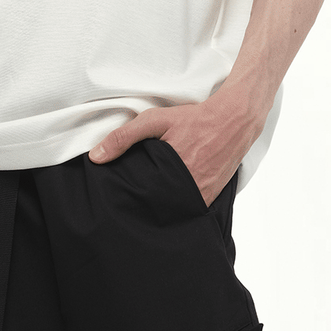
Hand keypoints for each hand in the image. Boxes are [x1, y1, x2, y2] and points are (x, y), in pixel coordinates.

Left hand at [88, 88, 267, 205]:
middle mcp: (188, 190)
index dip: (128, 199)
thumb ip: (123, 137)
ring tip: (148, 201)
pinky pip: (189, 209)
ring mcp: (201, 197)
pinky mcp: (211, 198)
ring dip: (161, 208)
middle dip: (143, 205)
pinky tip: (168, 199)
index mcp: (171, 174)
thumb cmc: (194, 119)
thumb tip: (96, 158)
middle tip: (130, 202)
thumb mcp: (155, 121)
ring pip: (173, 211)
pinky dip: (178, 206)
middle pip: (156, 207)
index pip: (140, 198)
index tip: (118, 198)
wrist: (235, 120)